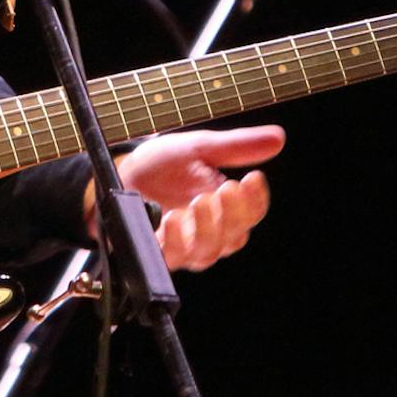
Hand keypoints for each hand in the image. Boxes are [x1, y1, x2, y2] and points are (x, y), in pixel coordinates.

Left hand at [93, 124, 283, 271]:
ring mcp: (183, 244)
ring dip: (208, 228)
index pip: (251, 213)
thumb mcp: (198, 148)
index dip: (256, 200)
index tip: (252, 178)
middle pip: (235, 237)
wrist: (120, 171)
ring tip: (200, 201)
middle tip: (227, 188)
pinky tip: (175, 220)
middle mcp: (208, 231)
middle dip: (234, 214)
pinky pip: (173, 258)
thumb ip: (235, 147)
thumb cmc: (162, 165)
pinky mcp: (157, 251)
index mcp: (224, 208)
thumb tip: (277, 138)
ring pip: (208, 252)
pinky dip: (177, 241)